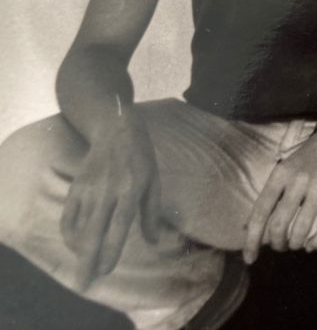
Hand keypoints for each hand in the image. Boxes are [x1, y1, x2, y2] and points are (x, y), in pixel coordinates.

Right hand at [60, 112, 162, 289]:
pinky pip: (68, 216)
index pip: (118, 226)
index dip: (110, 250)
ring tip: (86, 265)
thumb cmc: (141, 157)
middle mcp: (107, 190)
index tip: (106, 270)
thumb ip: (151, 212)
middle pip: (93, 231)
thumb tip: (153, 242)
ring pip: (78, 226)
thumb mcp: (154, 181)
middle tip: (85, 282)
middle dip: (88, 259)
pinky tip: (76, 245)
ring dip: (79, 249)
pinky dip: (69, 234)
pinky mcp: (76, 185)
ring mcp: (89, 188)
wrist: (116, 129)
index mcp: (131, 188)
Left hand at [243, 126, 316, 263]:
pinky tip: (312, 244)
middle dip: (277, 243)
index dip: (251, 240)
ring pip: (301, 228)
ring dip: (296, 243)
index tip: (249, 259)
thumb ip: (269, 197)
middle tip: (280, 246)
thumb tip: (246, 228)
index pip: (259, 213)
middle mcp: (297, 180)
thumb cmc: (308, 159)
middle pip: (279, 224)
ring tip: (297, 243)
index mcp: (280, 175)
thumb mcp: (284, 170)